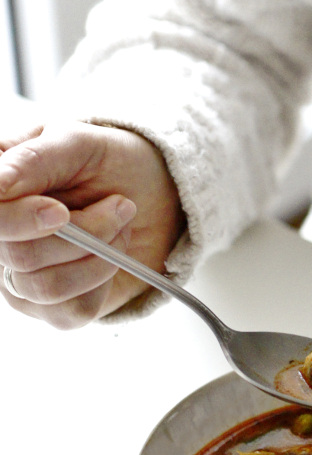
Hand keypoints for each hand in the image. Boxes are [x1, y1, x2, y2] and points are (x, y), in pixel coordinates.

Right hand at [0, 120, 183, 326]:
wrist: (154, 195)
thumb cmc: (111, 163)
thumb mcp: (79, 143)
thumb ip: (33, 159)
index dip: (19, 220)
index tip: (61, 211)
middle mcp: (0, 234)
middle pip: (19, 256)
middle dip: (85, 233)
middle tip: (120, 205)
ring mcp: (16, 274)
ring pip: (45, 288)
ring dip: (100, 257)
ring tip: (120, 227)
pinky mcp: (47, 306)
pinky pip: (70, 311)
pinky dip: (103, 282)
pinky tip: (111, 255)